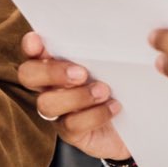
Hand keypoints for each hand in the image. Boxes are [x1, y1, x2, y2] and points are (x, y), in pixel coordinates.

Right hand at [18, 32, 129, 160]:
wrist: (138, 122)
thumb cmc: (123, 84)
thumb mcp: (117, 63)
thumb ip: (108, 50)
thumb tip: (117, 33)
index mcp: (57, 63)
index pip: (33, 51)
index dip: (30, 46)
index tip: (36, 40)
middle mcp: (51, 85)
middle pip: (28, 75)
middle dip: (51, 72)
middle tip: (81, 73)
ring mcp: (58, 111)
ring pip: (47, 104)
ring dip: (77, 96)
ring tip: (104, 91)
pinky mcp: (71, 133)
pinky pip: (71, 125)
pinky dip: (95, 114)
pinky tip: (113, 106)